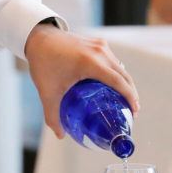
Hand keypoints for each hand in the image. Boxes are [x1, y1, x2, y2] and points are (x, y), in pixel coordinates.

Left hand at [24, 23, 139, 139]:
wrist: (37, 37)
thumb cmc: (43, 63)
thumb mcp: (47, 91)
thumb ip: (53, 115)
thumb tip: (60, 135)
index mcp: (91, 63)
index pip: (119, 82)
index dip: (130, 98)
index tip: (134, 112)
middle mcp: (100, 52)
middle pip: (124, 75)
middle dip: (131, 93)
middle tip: (130, 111)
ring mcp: (100, 45)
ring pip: (119, 67)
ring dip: (124, 82)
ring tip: (123, 99)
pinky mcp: (97, 43)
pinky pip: (112, 60)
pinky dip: (116, 73)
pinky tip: (112, 85)